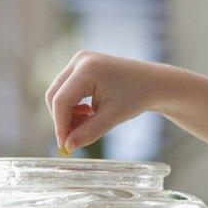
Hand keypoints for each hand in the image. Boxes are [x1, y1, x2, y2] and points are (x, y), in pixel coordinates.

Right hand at [44, 51, 167, 152]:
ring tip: (87, 124)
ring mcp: (79, 60)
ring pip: (58, 93)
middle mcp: (79, 60)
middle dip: (62, 120)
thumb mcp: (113, 117)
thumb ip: (89, 132)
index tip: (65, 146)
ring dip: (67, 114)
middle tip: (74, 139)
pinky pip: (66, 89)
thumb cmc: (136, 98)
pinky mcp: (80, 65)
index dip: (60, 125)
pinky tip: (88, 114)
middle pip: (55, 95)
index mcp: (88, 69)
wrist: (152, 83)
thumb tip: (67, 147)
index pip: (61, 100)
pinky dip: (72, 106)